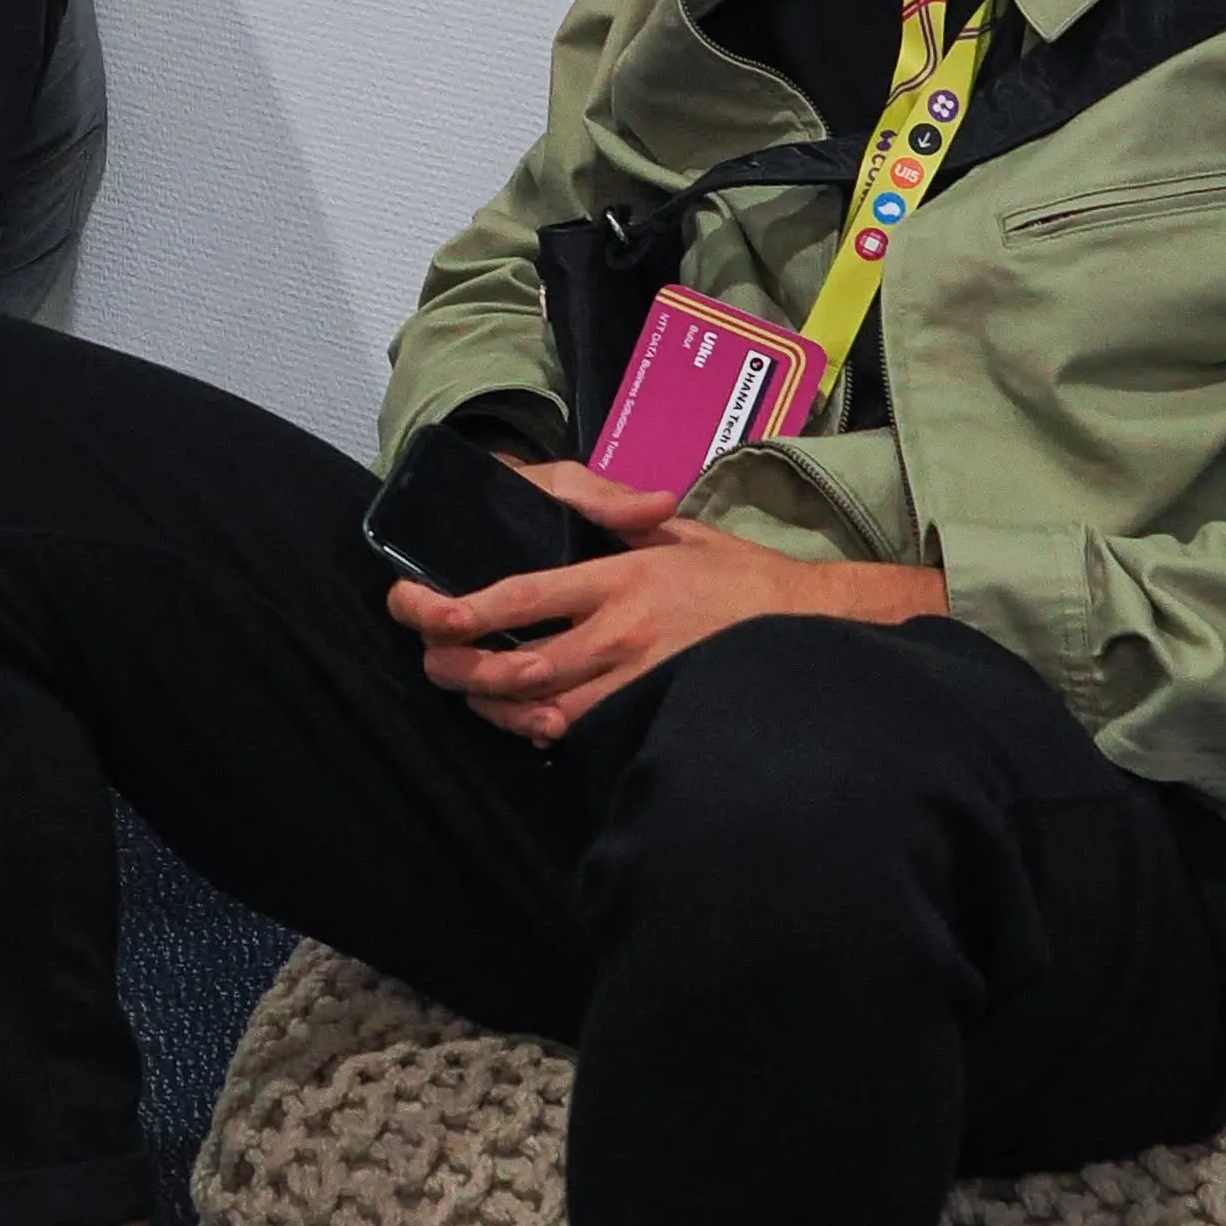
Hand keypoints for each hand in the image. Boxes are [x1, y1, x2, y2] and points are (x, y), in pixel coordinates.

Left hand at [389, 462, 946, 743]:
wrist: (807, 628)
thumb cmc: (734, 574)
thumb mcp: (674, 527)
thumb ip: (615, 508)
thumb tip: (586, 492)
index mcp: (619, 577)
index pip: (520, 597)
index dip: (459, 609)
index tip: (418, 608)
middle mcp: (620, 634)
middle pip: (517, 665)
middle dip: (458, 667)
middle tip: (429, 659)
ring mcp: (635, 681)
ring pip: (540, 709)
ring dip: (489, 703)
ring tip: (462, 688)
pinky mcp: (650, 714)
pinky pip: (579, 733)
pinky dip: (536, 728)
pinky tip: (517, 717)